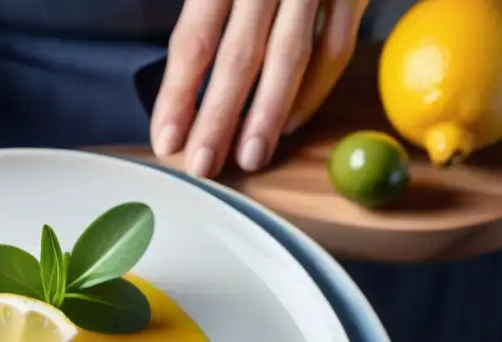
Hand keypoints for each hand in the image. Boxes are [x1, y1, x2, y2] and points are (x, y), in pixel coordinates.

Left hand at [151, 0, 368, 176]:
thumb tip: (183, 86)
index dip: (178, 95)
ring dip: (267, 113)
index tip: (166, 140)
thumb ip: (205, 12)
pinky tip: (289, 122)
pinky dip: (314, 88)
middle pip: (238, 56)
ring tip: (249, 157)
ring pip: (290, 56)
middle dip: (218, 118)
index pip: (193, 41)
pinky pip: (336, 45)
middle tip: (203, 165)